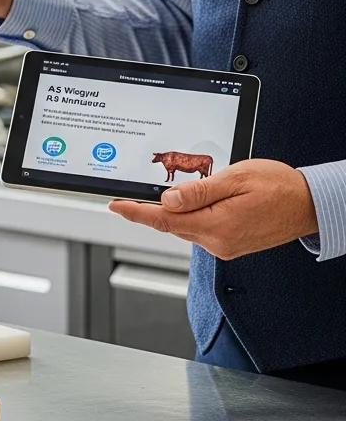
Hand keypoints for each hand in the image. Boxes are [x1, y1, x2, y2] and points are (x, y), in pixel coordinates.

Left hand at [108, 159, 318, 258]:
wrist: (308, 204)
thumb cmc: (277, 186)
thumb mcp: (235, 179)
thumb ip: (199, 192)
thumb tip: (167, 200)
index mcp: (218, 226)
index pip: (164, 220)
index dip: (136, 212)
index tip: (114, 206)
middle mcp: (218, 242)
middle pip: (171, 224)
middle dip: (149, 208)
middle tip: (128, 193)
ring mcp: (225, 245)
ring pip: (184, 225)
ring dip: (171, 210)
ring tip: (163, 191)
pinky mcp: (230, 243)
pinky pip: (199, 228)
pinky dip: (188, 214)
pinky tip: (190, 200)